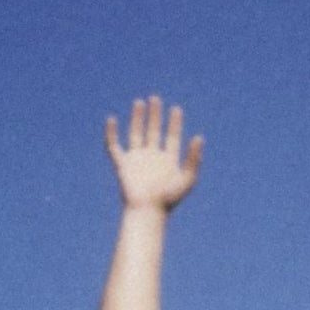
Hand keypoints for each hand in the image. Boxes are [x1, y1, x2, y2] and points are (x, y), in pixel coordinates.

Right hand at [105, 96, 201, 212]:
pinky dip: (111, 133)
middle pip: (153, 131)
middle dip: (155, 116)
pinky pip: (114, 146)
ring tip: (140, 102)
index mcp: (168, 161)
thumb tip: (199, 136)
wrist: (147, 210)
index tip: (176, 109)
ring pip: (136, 133)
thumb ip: (194, 158)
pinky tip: (112, 120)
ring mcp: (136, 160)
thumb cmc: (169, 199)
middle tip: (156, 98)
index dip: (174, 123)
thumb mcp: (187, 177)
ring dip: (137, 118)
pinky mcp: (122, 165)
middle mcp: (152, 158)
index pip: (172, 137)